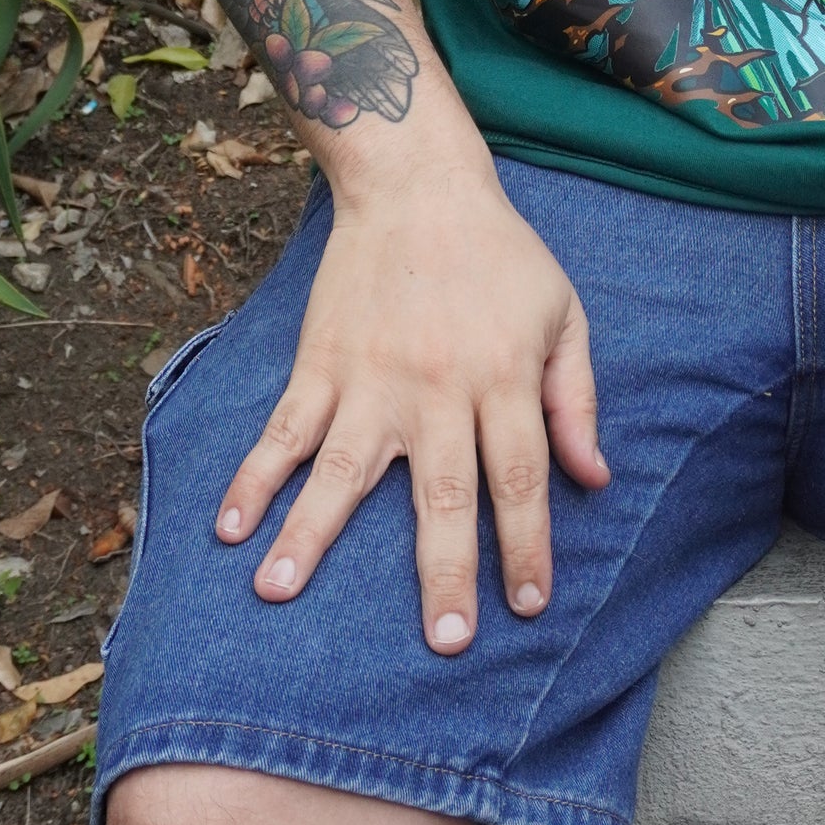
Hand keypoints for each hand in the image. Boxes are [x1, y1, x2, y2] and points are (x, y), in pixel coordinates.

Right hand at [214, 144, 608, 649]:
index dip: (526, 545)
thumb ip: (577, 399)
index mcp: (504, 376)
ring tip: (278, 594)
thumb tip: (594, 479)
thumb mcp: (562, 313)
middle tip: (444, 640)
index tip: (528, 607)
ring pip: (343, 467)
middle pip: (443, 491)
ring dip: (310, 533)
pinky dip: (254, 475)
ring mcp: (372, 377)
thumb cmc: (501, 255)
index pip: (519, 476)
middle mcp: (438, 386)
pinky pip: (284, 428)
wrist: (418, 185)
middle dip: (444, 571)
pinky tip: (230, 527)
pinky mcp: (321, 362)